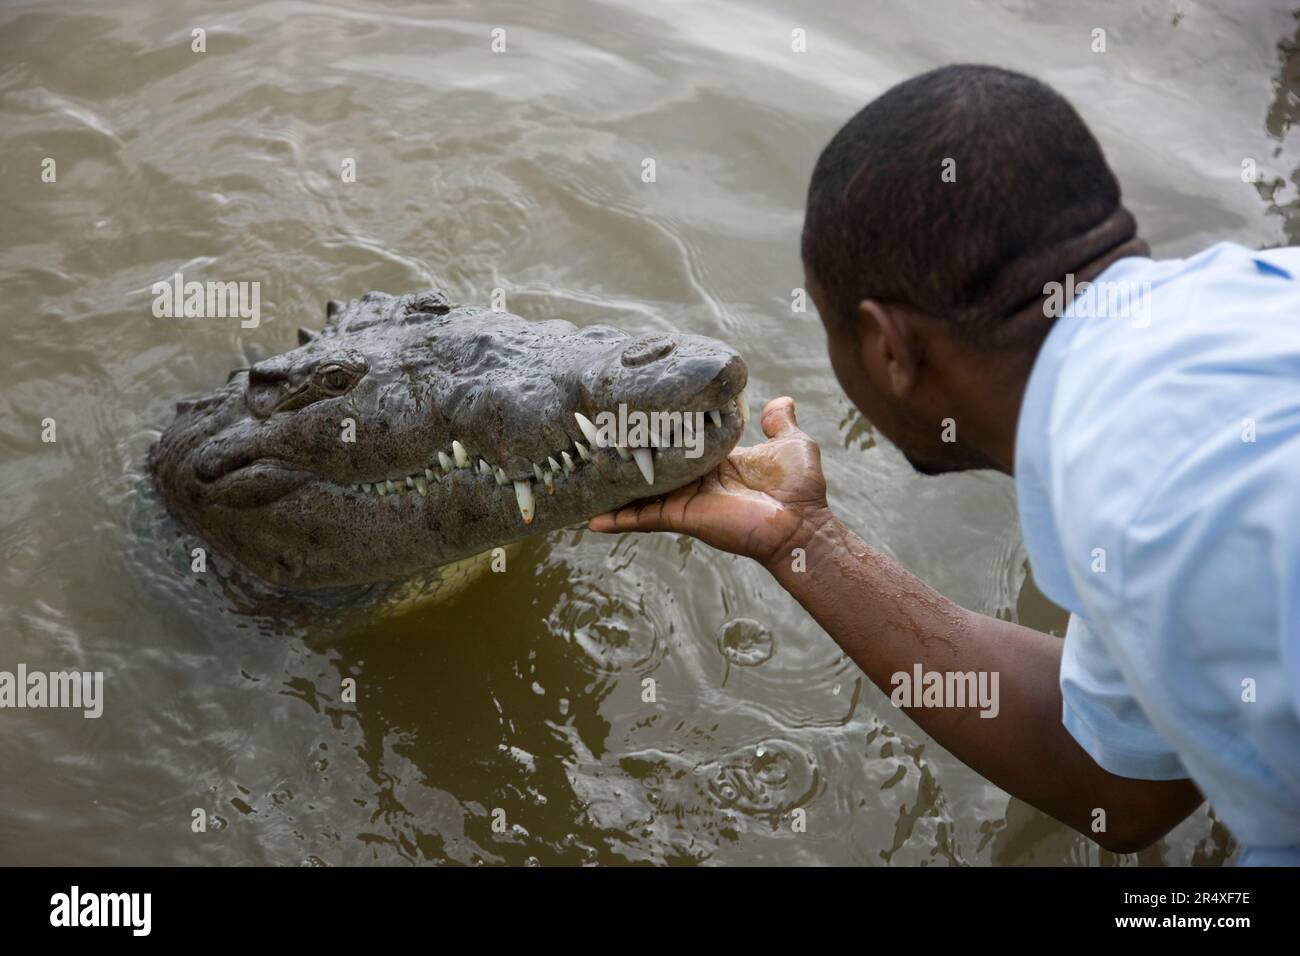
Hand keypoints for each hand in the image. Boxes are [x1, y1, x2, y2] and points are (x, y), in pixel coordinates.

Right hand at [587, 396, 835, 567]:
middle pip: (654, 466)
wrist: (800, 524)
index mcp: (715, 461)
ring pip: (641, 491)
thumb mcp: (790, 443)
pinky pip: (643, 517)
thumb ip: (780, 422)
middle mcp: (696, 480)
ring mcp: (686, 500)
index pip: (679, 444)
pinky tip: (592, 520)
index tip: (636, 419)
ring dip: (615, 485)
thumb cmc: (799, 488)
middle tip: (595, 439)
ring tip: (583, 473)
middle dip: (628, 455)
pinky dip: (618, 520)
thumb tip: (780, 401)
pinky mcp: (682, 516)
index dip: (660, 433)